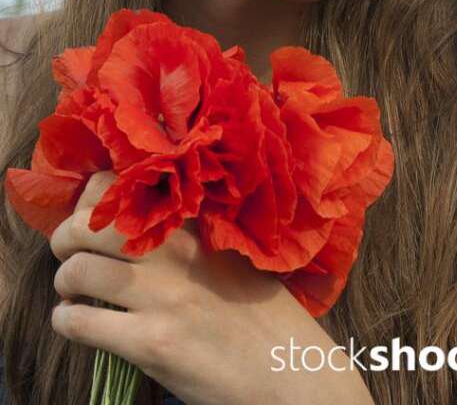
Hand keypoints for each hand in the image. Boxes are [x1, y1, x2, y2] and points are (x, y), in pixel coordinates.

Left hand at [50, 171, 370, 404]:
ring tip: (72, 291)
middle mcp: (176, 252)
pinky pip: (81, 322)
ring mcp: (162, 297)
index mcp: (197, 225)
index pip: (123, 187)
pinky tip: (76, 322)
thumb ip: (192, 234)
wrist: (289, 371)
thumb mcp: (234, 255)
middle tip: (69, 253)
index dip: (93, 200)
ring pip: (77, 270)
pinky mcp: (151, 343)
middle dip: (65, 238)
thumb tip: (140, 224)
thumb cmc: (265, 314)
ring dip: (64, 281)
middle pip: (88, 224)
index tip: (92, 216)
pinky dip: (66, 320)